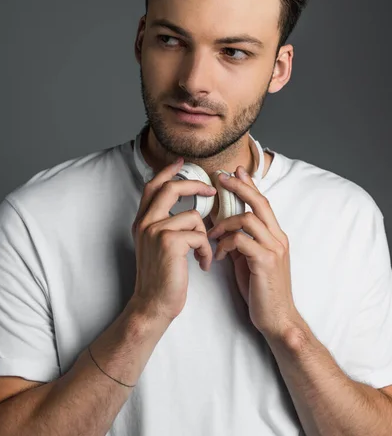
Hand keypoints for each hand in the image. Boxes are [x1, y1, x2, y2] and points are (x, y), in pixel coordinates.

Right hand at [131, 158, 216, 324]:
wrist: (153, 305)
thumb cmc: (161, 279)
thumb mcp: (157, 247)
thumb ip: (165, 225)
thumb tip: (188, 210)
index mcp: (142, 222)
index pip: (153, 186)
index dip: (167, 172)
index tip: (182, 163)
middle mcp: (145, 223)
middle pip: (170, 188)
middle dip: (194, 185)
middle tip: (211, 190)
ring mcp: (155, 231)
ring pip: (193, 216)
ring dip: (206, 236)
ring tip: (203, 254)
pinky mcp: (169, 242)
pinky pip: (199, 234)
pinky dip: (207, 250)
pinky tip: (202, 264)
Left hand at [207, 166, 302, 340]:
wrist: (278, 319)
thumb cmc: (262, 291)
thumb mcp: (251, 260)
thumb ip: (243, 242)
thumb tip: (225, 229)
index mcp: (276, 236)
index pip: (263, 203)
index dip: (249, 185)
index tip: (236, 171)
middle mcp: (278, 238)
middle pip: (259, 202)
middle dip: (240, 187)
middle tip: (221, 177)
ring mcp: (274, 249)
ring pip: (248, 219)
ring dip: (225, 223)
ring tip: (212, 235)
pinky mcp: (265, 261)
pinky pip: (240, 240)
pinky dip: (225, 243)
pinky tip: (218, 255)